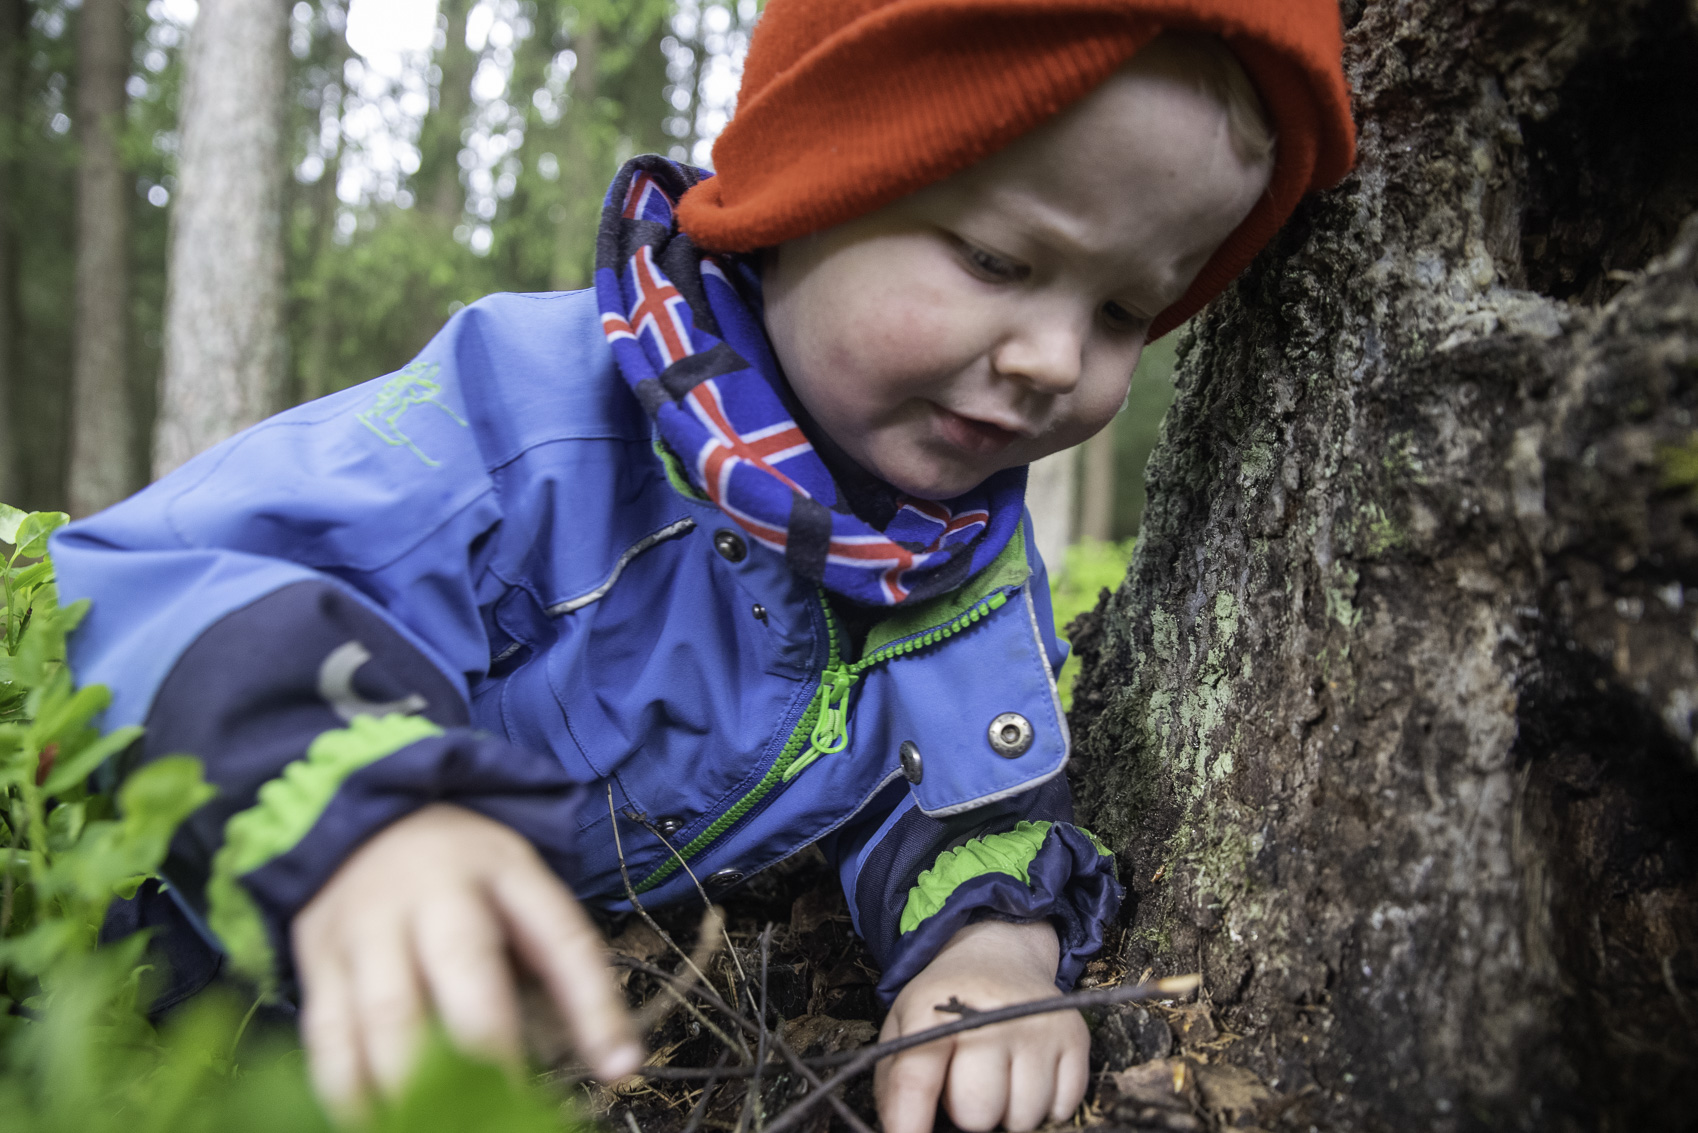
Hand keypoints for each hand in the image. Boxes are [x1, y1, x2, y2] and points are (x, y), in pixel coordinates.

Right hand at [292, 803, 641, 1113]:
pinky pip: (330, 1036)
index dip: (593, 1007)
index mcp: (505, 872)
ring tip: (439, 1121)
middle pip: (465, 972)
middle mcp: (434, 894)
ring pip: (389, 1013)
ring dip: (417, 1084)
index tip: (617, 1068)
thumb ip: (562, 969)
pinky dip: (350, 1090)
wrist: (365, 817)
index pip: (562, 938)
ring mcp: (369, 926)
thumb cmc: (464, 875)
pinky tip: (374, 1120)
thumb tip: (616, 1064)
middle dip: (490, 1050)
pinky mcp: (319, 960)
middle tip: (508, 1106)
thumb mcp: (524, 893)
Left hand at [874, 919, 1087, 1132]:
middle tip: (965, 1083)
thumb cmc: (947, 1004)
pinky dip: (1044, 1105)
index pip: (916, 1079)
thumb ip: (896, 1083)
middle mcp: (992, 1014)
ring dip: (1007, 1111)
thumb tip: (904, 1132)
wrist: (997, 956)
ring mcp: (1037, 1025)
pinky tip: (1027, 1074)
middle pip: (977, 1112)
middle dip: (967, 1111)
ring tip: (997, 1075)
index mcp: (935, 1009)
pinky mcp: (1074, 1037)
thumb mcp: (905, 1026)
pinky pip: (1061, 1110)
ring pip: (1022, 1118)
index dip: (909, 1122)